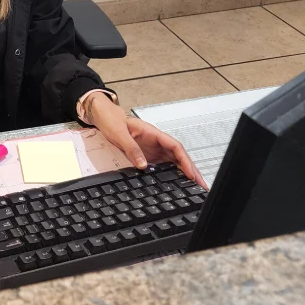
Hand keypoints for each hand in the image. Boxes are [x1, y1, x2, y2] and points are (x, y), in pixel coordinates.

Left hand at [84, 93, 208, 188]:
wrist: (103, 117)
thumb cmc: (112, 120)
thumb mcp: (119, 134)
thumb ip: (131, 149)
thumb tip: (143, 165)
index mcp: (153, 133)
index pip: (175, 147)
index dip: (185, 160)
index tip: (191, 173)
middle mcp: (156, 142)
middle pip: (179, 156)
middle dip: (191, 170)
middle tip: (201, 185)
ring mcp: (153, 149)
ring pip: (173, 162)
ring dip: (184, 174)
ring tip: (194, 187)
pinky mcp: (148, 156)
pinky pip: (163, 166)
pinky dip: (171, 174)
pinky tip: (176, 184)